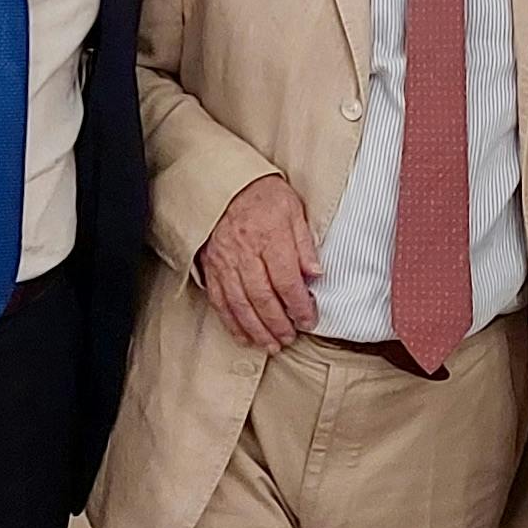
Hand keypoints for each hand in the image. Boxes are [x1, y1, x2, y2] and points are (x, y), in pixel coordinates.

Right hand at [198, 173, 321, 351]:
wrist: (224, 183)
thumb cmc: (262, 194)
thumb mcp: (293, 210)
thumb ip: (305, 244)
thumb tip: (316, 274)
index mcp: (269, 237)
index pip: (287, 281)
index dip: (299, 306)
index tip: (308, 320)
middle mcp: (244, 253)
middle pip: (262, 298)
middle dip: (278, 324)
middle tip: (290, 338)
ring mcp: (224, 262)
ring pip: (240, 304)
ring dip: (256, 329)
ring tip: (270, 345)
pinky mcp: (210, 268)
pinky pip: (220, 301)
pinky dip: (231, 322)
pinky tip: (243, 335)